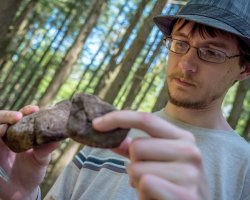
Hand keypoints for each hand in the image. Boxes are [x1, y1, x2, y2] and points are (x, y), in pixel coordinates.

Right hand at [0, 105, 57, 199]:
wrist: (22, 191)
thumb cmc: (33, 171)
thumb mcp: (42, 160)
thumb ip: (46, 150)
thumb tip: (56, 140)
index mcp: (21, 133)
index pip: (21, 117)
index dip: (26, 111)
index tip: (35, 109)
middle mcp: (7, 136)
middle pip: (3, 120)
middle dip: (8, 115)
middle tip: (18, 117)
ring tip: (4, 128)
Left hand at [93, 111, 210, 199]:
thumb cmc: (169, 184)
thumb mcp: (155, 161)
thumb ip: (136, 148)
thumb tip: (110, 135)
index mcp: (183, 138)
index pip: (146, 119)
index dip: (118, 118)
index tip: (96, 124)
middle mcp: (190, 151)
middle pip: (137, 146)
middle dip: (134, 163)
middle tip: (147, 176)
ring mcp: (190, 174)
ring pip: (137, 168)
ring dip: (138, 182)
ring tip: (154, 189)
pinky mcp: (186, 195)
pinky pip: (146, 184)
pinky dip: (144, 194)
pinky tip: (157, 198)